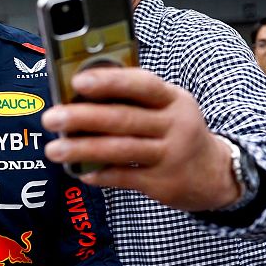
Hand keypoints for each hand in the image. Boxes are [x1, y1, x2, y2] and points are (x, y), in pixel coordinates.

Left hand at [42, 67, 239, 211]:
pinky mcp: (163, 184)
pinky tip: (79, 172)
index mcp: (172, 98)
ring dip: (83, 149)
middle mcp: (175, 125)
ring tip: (53, 149)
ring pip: (121, 150)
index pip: (141, 84)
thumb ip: (132, 99)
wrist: (214, 173)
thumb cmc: (174, 129)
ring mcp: (170, 156)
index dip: (109, 81)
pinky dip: (100, 174)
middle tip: (51, 117)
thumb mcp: (166, 107)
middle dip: (83, 117)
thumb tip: (78, 93)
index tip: (78, 81)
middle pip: (124, 119)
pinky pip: (125, 177)